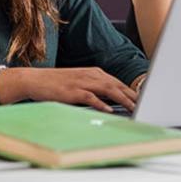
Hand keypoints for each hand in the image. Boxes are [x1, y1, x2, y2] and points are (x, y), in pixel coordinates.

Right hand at [10, 67, 137, 113]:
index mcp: (93, 72)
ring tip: (134, 107)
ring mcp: (81, 82)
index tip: (144, 99)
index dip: (132, 91)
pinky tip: (109, 109)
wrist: (34, 80)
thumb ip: (95, 89)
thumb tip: (111, 101)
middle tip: (145, 104)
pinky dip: (101, 103)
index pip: (117, 82)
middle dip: (132, 95)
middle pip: (116, 85)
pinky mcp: (72, 91)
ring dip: (122, 99)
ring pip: (107, 89)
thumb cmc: (56, 84)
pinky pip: (90, 96)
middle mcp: (90, 75)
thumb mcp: (79, 83)